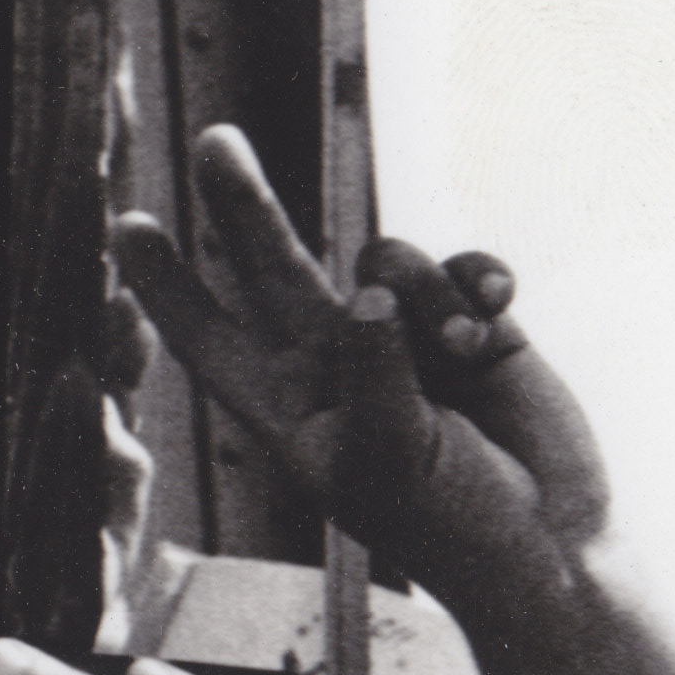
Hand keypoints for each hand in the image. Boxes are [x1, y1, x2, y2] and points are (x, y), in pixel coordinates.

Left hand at [117, 129, 610, 621]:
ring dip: (428, 291)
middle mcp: (333, 361)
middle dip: (243, 204)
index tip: (126, 225)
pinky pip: (463, 264)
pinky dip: (479, 276)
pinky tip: (500, 307)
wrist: (548, 535)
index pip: (208, 336)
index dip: (167, 285)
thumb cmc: (450, 519)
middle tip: (215, 139)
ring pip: (387, 261)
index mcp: (286, 406)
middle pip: (273, 264)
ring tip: (465, 350)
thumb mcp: (390, 458)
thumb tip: (370, 294)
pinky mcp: (472, 320)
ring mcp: (402, 336)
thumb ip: (375, 373)